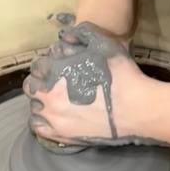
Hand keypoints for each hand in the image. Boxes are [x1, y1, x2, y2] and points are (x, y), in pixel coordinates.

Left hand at [24, 19, 156, 146]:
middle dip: (40, 82)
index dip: (47, 63)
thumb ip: (82, 35)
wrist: (138, 109)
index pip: (38, 66)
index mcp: (57, 72)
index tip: (57, 65)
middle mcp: (50, 96)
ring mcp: (54, 118)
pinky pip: (38, 128)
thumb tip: (64, 36)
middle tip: (55, 82)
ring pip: (34, 107)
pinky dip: (41, 120)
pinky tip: (53, 116)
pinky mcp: (62, 135)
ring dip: (41, 101)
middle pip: (32, 87)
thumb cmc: (122, 76)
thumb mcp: (105, 45)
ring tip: (56, 99)